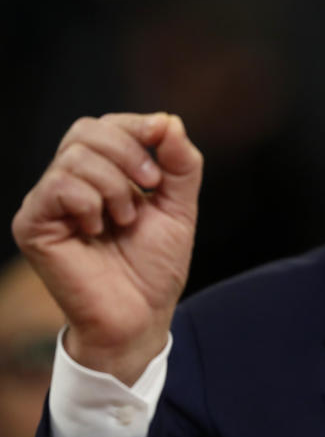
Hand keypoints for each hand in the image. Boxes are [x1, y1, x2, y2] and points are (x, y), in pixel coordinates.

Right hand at [11, 113, 201, 384]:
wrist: (140, 315)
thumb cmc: (155, 266)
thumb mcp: (180, 207)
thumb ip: (181, 164)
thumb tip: (169, 120)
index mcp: (103, 173)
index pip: (109, 125)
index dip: (137, 127)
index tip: (162, 145)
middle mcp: (70, 181)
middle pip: (86, 130)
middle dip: (128, 152)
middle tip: (150, 186)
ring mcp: (48, 202)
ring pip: (75, 157)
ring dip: (115, 186)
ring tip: (124, 220)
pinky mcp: (33, 224)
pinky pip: (58, 186)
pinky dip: (90, 203)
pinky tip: (97, 230)